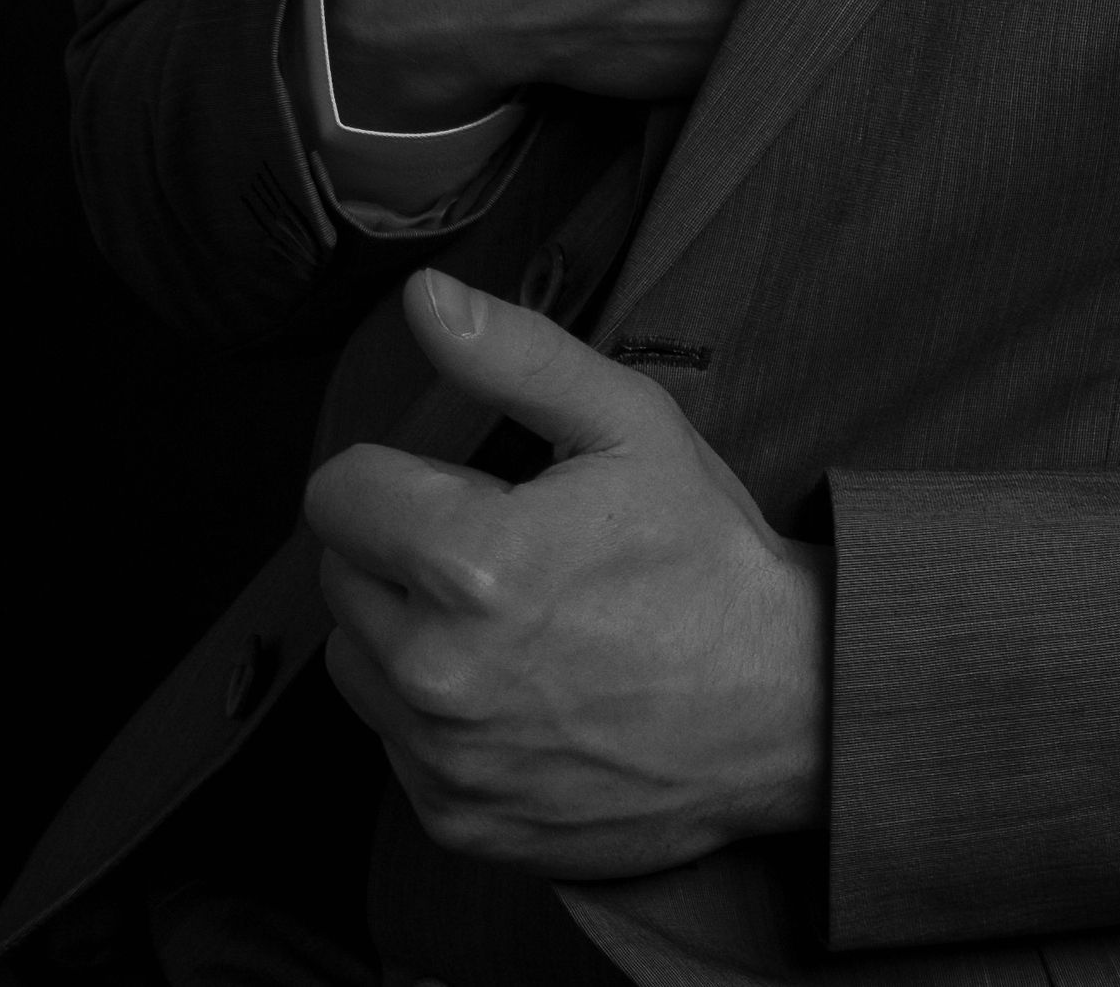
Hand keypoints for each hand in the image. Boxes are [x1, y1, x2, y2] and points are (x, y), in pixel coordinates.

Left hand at [309, 268, 827, 874]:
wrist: (782, 708)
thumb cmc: (705, 558)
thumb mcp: (629, 424)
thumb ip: (514, 354)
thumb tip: (424, 298)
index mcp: (471, 563)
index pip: (337, 494)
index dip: (395, 473)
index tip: (458, 484)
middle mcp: (438, 673)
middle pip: (339, 575)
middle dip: (401, 548)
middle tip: (499, 549)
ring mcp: (444, 759)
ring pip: (354, 662)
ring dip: (403, 630)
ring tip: (502, 618)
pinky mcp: (456, 820)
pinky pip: (394, 744)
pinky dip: (435, 712)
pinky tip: (517, 687)